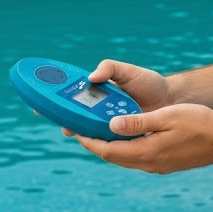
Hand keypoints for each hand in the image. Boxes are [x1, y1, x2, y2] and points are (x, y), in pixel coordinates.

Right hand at [58, 59, 172, 138]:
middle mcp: (100, 112)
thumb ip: (110, 68)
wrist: (171, 98)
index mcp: (98, 95)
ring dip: (82, 133)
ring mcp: (110, 125)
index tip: (40, 106)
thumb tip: (91, 77)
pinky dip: (101, 143)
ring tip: (78, 132)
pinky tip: (99, 142)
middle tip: (63, 123)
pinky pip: (108, 142)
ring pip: (89, 132)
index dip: (55, 103)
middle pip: (76, 119)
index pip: (72, 99)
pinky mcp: (122, 137)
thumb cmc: (148, 83)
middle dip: (65, 121)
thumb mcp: (128, 71)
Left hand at [73, 104, 212, 173]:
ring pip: (125, 158)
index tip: (77, 129)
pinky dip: (126, 148)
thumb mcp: (168, 116)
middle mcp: (148, 164)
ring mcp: (157, 166)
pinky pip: (137, 158)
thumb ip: (138, 122)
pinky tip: (128, 135)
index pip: (107, 150)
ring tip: (102, 129)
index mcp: (146, 152)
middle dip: (97, 143)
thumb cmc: (200, 123)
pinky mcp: (165, 164)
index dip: (90, 140)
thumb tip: (111, 125)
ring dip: (112, 146)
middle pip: (113, 157)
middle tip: (84, 127)